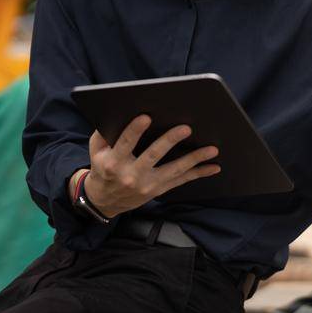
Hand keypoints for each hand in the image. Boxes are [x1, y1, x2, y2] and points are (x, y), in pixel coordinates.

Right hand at [83, 115, 219, 217]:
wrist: (105, 200)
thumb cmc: (103, 168)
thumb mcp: (97, 151)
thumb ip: (103, 134)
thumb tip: (119, 112)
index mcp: (113, 162)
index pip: (125, 144)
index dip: (134, 131)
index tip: (146, 117)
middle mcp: (131, 175)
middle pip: (153, 155)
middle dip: (170, 141)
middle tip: (186, 128)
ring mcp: (147, 184)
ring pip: (174, 170)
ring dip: (194, 158)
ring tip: (212, 149)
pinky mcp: (159, 189)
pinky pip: (182, 180)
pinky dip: (199, 173)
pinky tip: (214, 166)